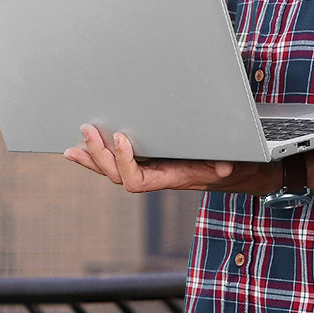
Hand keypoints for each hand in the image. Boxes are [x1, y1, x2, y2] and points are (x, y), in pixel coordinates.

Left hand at [63, 124, 275, 195]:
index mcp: (171, 178)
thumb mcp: (236, 162)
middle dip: (100, 155)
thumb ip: (228, 164)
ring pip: (113, 171)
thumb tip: (225, 168)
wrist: (239, 171)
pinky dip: (98, 156)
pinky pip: (118, 162)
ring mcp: (151, 169)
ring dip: (92, 158)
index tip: (122, 139)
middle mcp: (157, 176)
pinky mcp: (150, 160)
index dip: (126, 163)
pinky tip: (80, 149)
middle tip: (89, 131)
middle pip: (118, 176)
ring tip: (74, 146)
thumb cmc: (235, 165)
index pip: (138, 181)